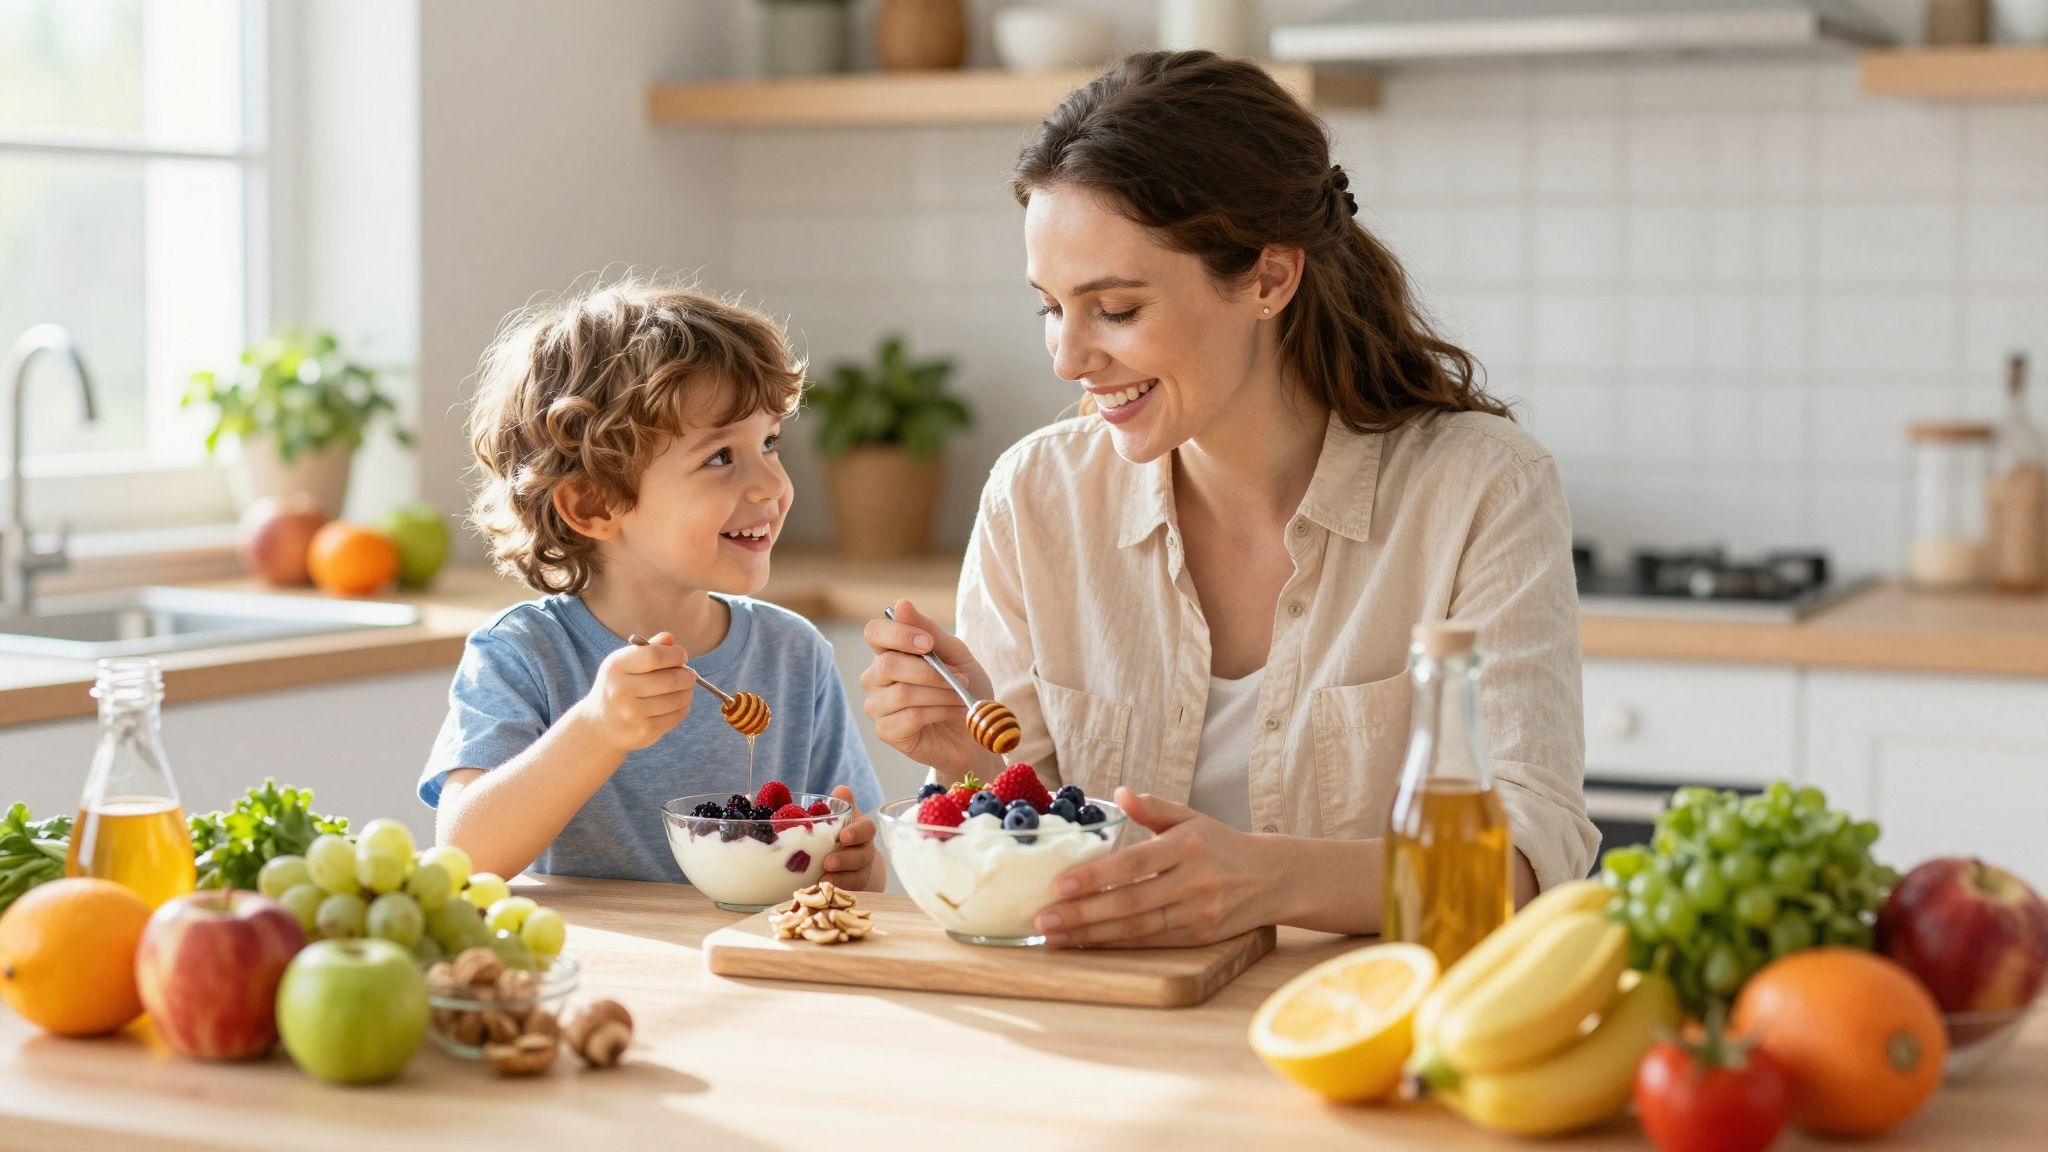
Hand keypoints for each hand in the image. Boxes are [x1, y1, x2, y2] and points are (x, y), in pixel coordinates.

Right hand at [575, 631, 695, 753]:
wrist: (599, 724)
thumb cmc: (618, 685)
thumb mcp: (625, 662)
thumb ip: (648, 648)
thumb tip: (670, 638)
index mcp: (616, 667)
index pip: (654, 655)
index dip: (675, 654)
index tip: (681, 656)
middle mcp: (621, 691)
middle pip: (670, 679)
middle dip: (687, 675)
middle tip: (689, 675)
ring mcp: (632, 714)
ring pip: (677, 699)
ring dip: (687, 692)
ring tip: (684, 689)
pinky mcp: (645, 732)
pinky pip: (677, 716)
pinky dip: (683, 707)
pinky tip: (677, 704)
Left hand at [820, 785, 882, 891]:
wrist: (849, 867)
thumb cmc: (837, 838)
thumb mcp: (837, 821)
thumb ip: (839, 806)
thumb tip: (842, 790)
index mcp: (861, 832)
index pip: (867, 829)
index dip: (857, 833)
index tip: (843, 836)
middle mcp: (864, 852)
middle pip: (863, 856)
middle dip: (846, 859)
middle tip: (828, 862)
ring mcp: (860, 874)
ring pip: (856, 878)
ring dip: (840, 878)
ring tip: (822, 879)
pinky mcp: (854, 892)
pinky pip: (849, 893)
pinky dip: (836, 892)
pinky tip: (821, 891)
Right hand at [858, 599, 1001, 780]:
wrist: (976, 730)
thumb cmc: (963, 689)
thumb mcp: (955, 655)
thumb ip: (930, 632)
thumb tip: (901, 604)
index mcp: (889, 653)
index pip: (875, 633)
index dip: (898, 634)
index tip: (927, 644)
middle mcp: (875, 678)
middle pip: (888, 665)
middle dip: (930, 671)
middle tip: (958, 677)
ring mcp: (877, 706)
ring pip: (902, 693)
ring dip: (940, 693)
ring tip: (960, 696)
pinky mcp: (887, 732)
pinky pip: (910, 717)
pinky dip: (939, 712)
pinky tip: (954, 712)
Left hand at [1034, 788, 1278, 948]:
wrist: (1273, 877)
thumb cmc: (1221, 844)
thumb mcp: (1191, 817)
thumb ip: (1153, 807)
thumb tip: (1119, 794)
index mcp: (1187, 846)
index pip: (1133, 863)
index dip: (1095, 876)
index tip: (1059, 885)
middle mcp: (1193, 881)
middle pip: (1130, 902)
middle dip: (1082, 913)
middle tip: (1043, 918)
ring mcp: (1198, 913)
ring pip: (1137, 928)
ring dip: (1091, 934)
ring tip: (1054, 937)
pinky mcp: (1200, 937)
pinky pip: (1151, 942)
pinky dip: (1116, 945)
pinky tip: (1086, 944)